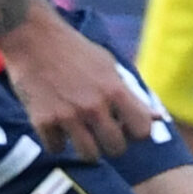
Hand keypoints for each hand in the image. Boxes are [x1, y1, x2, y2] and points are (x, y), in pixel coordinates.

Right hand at [3, 8, 157, 160]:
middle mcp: (94, 105)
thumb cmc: (75, 50)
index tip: (126, 126)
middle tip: (101, 133)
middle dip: (111, 144)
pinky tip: (56, 127)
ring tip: (81, 135)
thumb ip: (132, 95)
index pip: (142, 131)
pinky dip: (56, 141)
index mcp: (115, 90)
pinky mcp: (42, 121)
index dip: (136, 132)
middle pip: (116, 149)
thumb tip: (159, 118)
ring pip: (89, 155)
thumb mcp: (109, 66)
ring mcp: (68, 115)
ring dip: (86, 148)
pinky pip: (56, 149)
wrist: (33, 38)